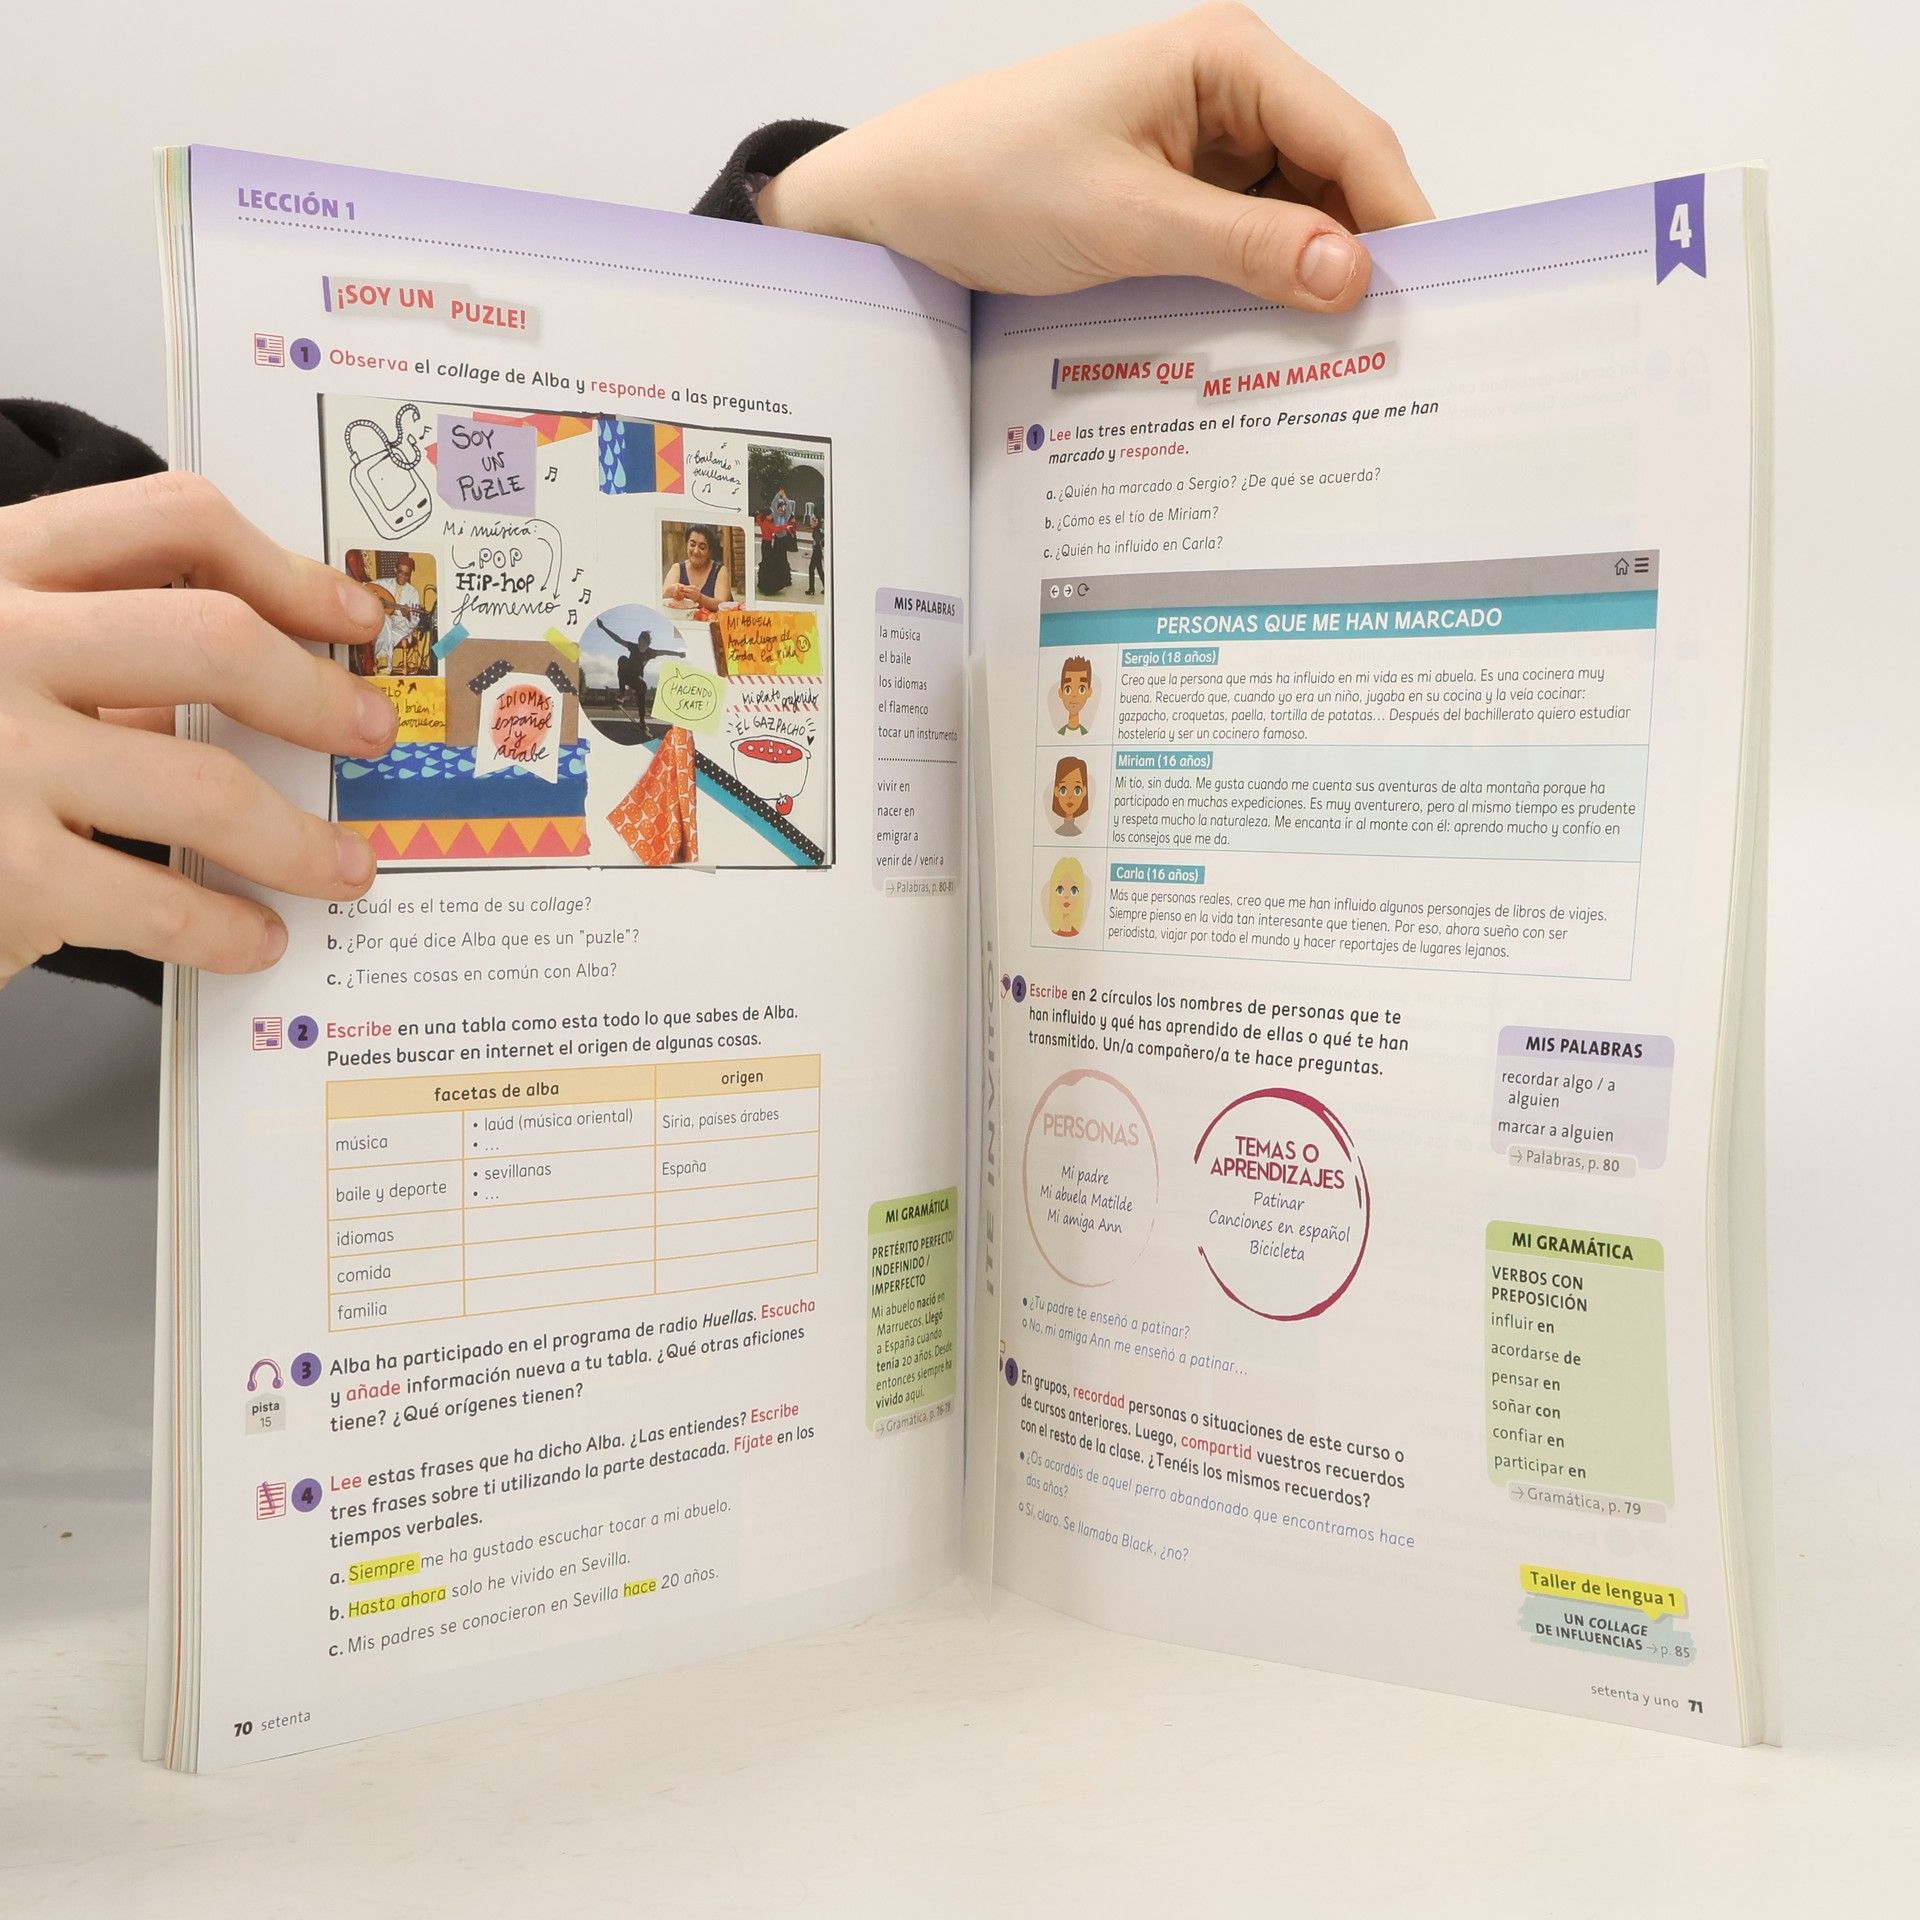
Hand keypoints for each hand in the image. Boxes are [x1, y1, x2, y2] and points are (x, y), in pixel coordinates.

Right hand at [0, 471, 397, 987]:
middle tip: (369, 737)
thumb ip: (93, 649)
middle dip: (318, 697)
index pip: (173, 521)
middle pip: (213, 639)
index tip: (357, 619)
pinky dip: (229, 928)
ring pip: (207, 785)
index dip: (291, 569)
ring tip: (343, 868)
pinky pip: (160, 902)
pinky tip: (253, 934)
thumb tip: (270, 676)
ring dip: (300, 840)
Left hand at [760, 3, 1428, 310]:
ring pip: (1298, 219)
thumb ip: (1244, 248)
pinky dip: (1266, 290)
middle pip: (1337, 180)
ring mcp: (1205, 145)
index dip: (1401, 221)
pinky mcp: (1178, 195)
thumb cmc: (985, 178)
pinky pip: (1249, 243)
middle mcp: (1229, 92)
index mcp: (1227, 60)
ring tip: (1338, 361)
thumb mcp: (1125, 220)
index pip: (1352, 140)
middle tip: (1391, 352)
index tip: (1435, 301)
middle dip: (1361, 259)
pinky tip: (1276, 343)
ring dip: (1313, 283)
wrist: (894, 206)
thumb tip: (1353, 275)